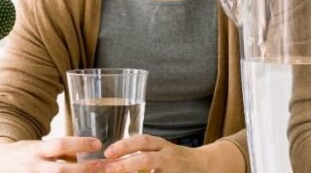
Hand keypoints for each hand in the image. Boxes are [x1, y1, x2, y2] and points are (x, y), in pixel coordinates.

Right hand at [0, 136, 102, 172]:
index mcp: (36, 150)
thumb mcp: (40, 146)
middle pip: (62, 170)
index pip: (60, 144)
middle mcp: (34, 167)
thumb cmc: (27, 153)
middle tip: (103, 165)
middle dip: (84, 169)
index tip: (98, 143)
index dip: (80, 144)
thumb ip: (60, 150)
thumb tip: (86, 151)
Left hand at [102, 135, 245, 172]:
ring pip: (155, 171)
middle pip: (147, 157)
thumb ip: (139, 153)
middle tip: (110, 169)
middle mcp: (168, 155)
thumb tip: (109, 160)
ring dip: (135, 170)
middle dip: (127, 164)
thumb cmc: (172, 159)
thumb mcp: (158, 151)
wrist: (203, 165)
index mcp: (160, 145)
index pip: (142, 141)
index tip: (107, 153)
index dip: (124, 146)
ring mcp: (174, 168)